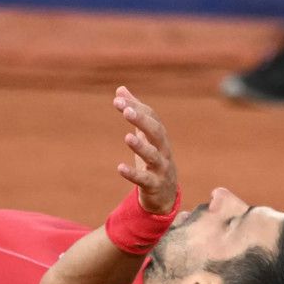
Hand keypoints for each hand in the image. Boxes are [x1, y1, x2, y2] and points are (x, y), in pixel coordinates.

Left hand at [113, 85, 179, 212]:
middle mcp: (163, 150)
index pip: (151, 117)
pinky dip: (133, 174)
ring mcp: (161, 168)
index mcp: (160, 136)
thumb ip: (134, 113)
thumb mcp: (144, 136)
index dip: (136, 107)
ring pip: (153, 156)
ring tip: (127, 137)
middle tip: (126, 111)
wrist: (165, 194)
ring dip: (140, 147)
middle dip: (142, 121)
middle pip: (156, 133)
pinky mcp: (154, 185)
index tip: (118, 98)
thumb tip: (120, 89)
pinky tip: (120, 168)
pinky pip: (144, 179)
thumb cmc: (152, 159)